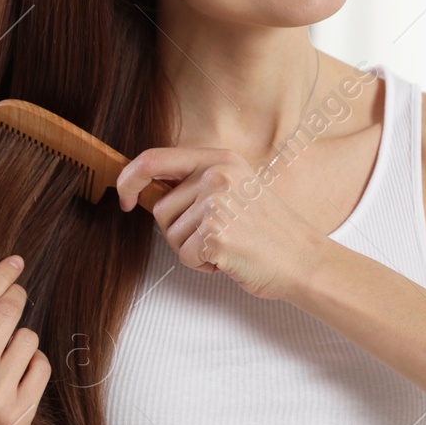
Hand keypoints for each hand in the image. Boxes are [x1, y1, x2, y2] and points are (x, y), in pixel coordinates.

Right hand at [0, 254, 50, 424]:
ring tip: (7, 358)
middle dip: (17, 297)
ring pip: (28, 338)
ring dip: (22, 340)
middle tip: (19, 295)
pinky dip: (34, 364)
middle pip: (8, 313)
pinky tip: (19, 375)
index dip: (1, 276)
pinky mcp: (20, 412)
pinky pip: (41, 365)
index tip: (16, 262)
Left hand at [116, 147, 326, 299]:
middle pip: (160, 208)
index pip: (154, 159)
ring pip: (170, 236)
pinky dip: (202, 265)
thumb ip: (196, 182)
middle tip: (218, 234)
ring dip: (192, 250)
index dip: (129, 178)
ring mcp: (216, 204)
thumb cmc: (267, 230)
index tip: (123, 196)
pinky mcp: (215, 235)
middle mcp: (216, 176)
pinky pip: (184, 256)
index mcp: (220, 159)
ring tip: (226, 244)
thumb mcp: (235, 187)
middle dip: (180, 230)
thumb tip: (145, 188)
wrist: (302, 259)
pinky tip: (228, 258)